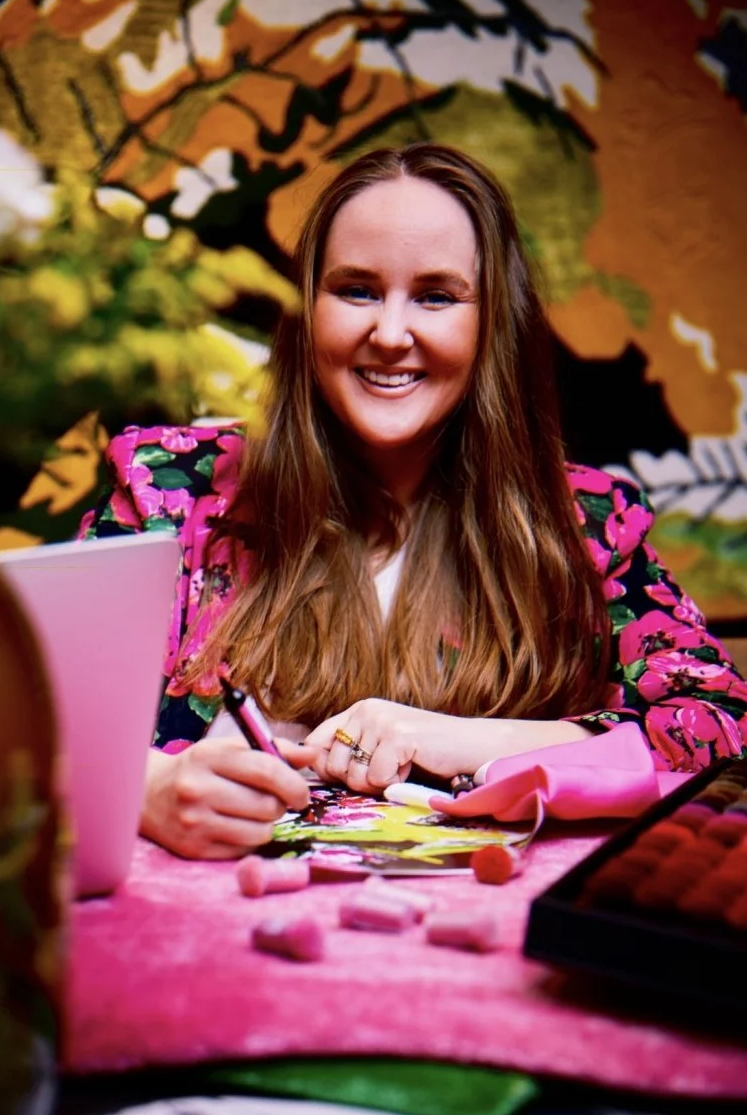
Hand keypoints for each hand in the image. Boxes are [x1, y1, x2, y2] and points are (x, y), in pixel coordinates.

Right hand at [141, 736, 311, 859]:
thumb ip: (274, 750)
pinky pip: (244, 850)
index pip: (266, 770)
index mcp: (209, 756)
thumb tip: (313, 754)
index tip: (303, 793)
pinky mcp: (194, 849)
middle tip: (273, 800)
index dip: (294, 783)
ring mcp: (194, 822)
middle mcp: (198, 789)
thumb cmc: (200, 767)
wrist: (149, 794)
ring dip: (266, 824)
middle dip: (280, 805)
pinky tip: (234, 826)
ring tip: (252, 813)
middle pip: (267, 805)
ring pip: (260, 832)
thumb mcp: (230, 750)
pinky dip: (248, 840)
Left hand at [304, 699, 471, 793]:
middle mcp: (366, 710)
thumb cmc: (425, 753)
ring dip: (378, 783)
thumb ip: (347, 754)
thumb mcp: (379, 748)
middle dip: (358, 780)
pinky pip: (377, 778)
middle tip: (387, 771)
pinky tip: (412, 767)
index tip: (348, 775)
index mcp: (358, 710)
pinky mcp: (398, 735)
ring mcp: (381, 721)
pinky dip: (395, 782)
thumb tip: (310, 765)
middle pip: (333, 765)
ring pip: (354, 775)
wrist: (470, 745)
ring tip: (401, 767)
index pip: (315, 742)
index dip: (323, 767)